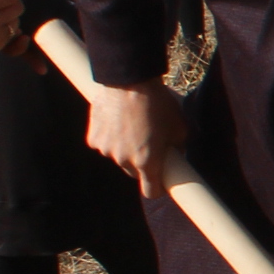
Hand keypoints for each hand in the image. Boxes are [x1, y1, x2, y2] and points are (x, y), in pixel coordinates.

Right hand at [85, 79, 192, 199]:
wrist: (130, 81)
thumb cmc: (158, 103)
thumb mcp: (179, 127)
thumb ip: (178, 147)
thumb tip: (177, 155)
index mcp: (147, 162)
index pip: (151, 191)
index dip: (158, 188)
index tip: (162, 182)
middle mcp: (124, 161)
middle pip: (134, 173)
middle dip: (142, 164)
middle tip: (149, 144)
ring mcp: (106, 150)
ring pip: (119, 158)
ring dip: (125, 150)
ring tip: (133, 127)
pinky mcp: (93, 139)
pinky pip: (105, 145)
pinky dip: (111, 139)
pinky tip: (118, 122)